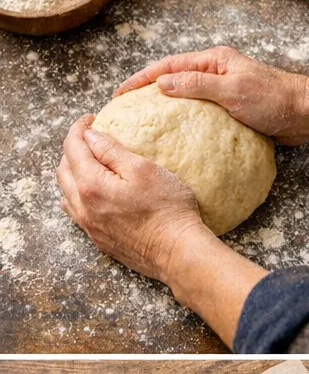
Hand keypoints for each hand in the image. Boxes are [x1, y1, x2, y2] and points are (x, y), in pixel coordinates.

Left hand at [58, 116, 266, 348]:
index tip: (91, 119)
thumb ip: (112, 150)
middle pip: (64, 169)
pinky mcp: (100, 240)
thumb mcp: (143, 169)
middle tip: (90, 139)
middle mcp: (83, 206)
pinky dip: (78, 196)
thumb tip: (91, 136)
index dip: (79, 128)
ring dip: (73, 173)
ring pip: (67, 192)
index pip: (72, 147)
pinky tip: (90, 194)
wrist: (179, 253)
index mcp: (91, 184)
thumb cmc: (167, 210)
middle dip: (72, 149)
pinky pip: (77, 213)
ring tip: (89, 164)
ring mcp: (90, 226)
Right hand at [115, 47, 308, 144]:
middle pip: (173, 80)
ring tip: (144, 125)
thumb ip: (197, 85)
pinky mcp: (231, 110)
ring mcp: (223, 91)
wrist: (304, 114)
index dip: (141, 80)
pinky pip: (202, 114)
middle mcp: (215, 72)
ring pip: (186, 98)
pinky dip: (186, 122)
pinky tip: (178, 138)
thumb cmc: (273, 100)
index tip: (120, 94)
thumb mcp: (232, 90)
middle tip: (125, 111)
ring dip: (166, 108)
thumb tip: (162, 84)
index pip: (167, 67)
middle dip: (148, 92)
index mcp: (213, 61)